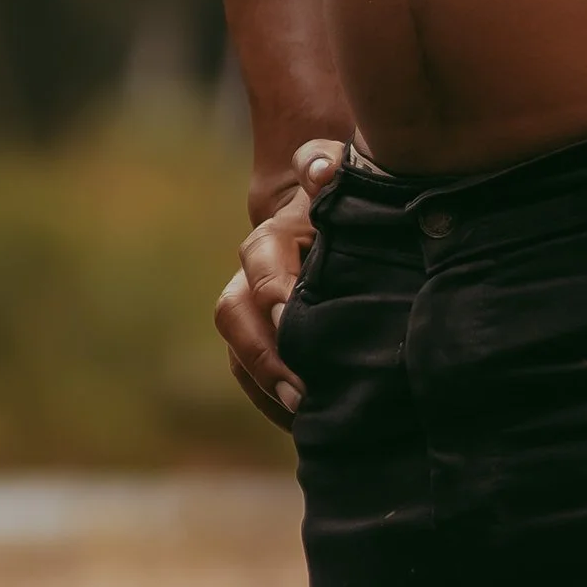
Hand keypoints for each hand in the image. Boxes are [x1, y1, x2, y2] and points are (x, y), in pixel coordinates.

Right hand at [214, 137, 346, 425]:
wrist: (339, 207)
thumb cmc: (351, 194)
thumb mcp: (348, 174)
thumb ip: (327, 164)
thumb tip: (318, 172)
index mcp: (279, 234)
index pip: (262, 257)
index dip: (272, 286)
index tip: (289, 313)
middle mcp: (256, 271)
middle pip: (235, 311)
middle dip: (264, 354)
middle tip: (299, 389)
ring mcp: (255, 304)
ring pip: (237, 346)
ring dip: (264, 383)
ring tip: (302, 414)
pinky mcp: (265, 333)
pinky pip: (250, 370)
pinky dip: (270, 397)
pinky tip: (304, 422)